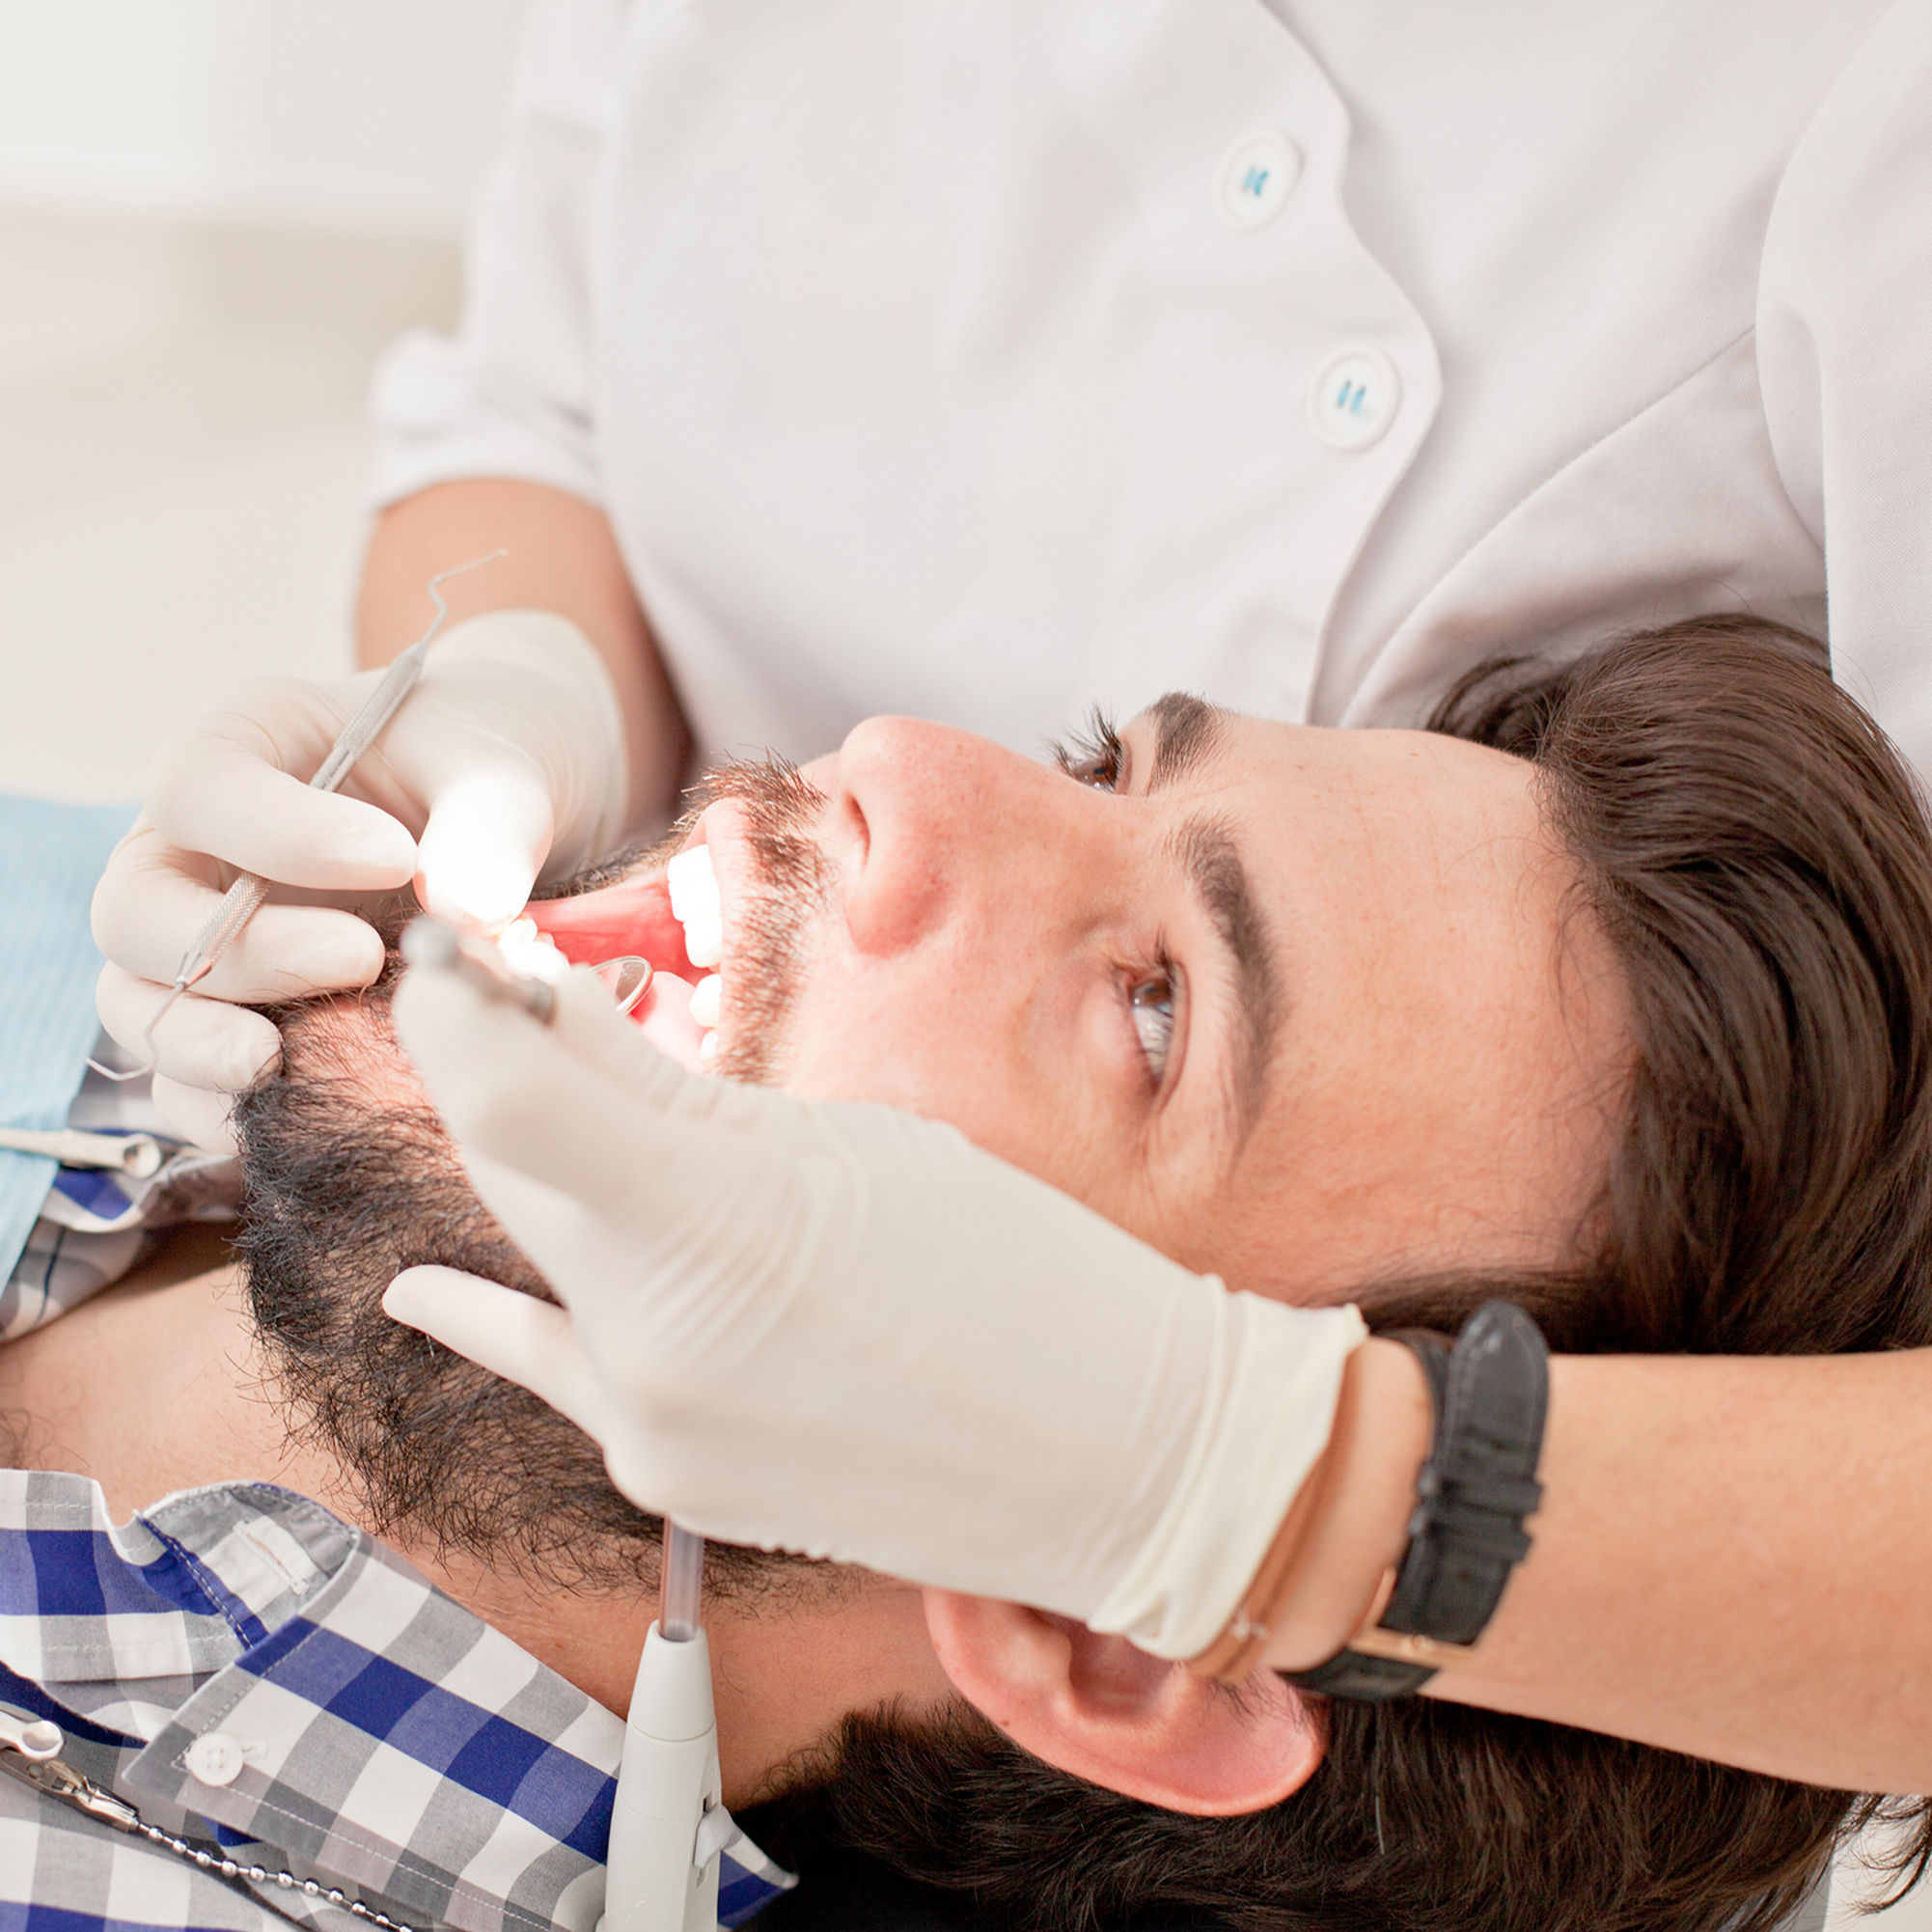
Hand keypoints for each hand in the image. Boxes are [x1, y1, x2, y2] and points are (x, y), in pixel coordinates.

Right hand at [92, 611, 627, 1145]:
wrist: (517, 826)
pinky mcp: (237, 1020)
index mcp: (241, 746)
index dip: (277, 832)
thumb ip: (489, 823)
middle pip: (138, 913)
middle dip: (238, 955)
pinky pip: (190, 1083)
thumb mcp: (503, 771)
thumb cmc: (489, 769)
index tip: (396, 858)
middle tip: (359, 959)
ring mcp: (204, 941)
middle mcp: (196, 848)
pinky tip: (311, 1106)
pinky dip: (230, 1108)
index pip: (196, 788)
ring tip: (292, 1060)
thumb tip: (470, 909)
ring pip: (143, 1009)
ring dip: (206, 1048)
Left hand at [384, 963, 1364, 1657]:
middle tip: (495, 992)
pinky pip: (564, 1368)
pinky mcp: (663, 1482)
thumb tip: (556, 1006)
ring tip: (545, 1085)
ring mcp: (648, 1429)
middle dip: (488, 1063)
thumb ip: (682, 1088)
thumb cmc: (1024, 1271)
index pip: (503, 1095)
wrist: (1118, 1461)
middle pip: (506, 1164)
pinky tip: (430, 1292)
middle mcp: (650, 1341)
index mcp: (717, 1224)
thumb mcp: (853, 1144)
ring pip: (539, 1261)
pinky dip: (515, 1309)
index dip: (453, 1006)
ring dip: (532, 1168)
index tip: (447, 946)